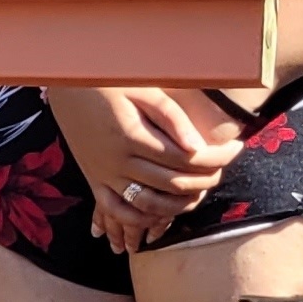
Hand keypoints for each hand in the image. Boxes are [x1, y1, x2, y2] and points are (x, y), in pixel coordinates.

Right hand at [45, 84, 237, 253]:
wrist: (65, 85)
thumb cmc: (108, 81)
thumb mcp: (142, 89)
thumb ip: (170, 117)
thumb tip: (198, 148)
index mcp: (131, 135)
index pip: (186, 158)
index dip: (217, 157)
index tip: (237, 148)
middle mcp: (116, 160)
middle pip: (172, 183)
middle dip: (206, 179)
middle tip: (223, 168)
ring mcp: (103, 174)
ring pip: (148, 204)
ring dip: (180, 205)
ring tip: (201, 191)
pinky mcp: (94, 180)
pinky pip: (117, 210)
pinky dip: (141, 220)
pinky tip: (162, 214)